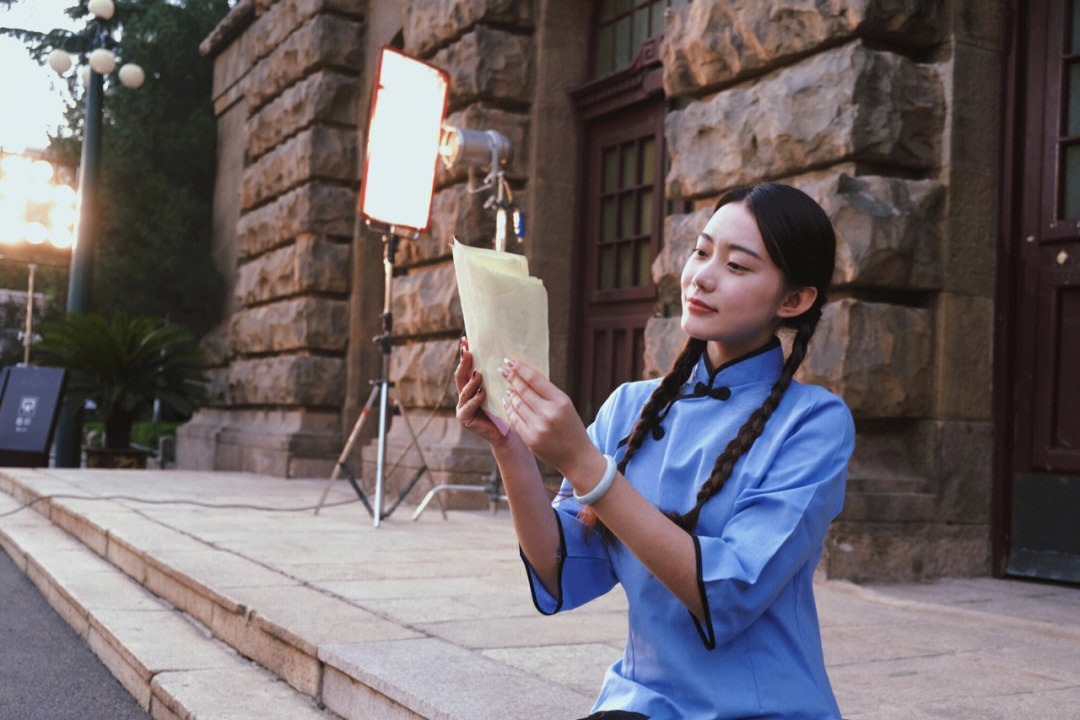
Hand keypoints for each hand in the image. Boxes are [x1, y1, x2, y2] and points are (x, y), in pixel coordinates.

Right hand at [454, 337, 510, 447]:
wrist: (506, 433)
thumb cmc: (505, 409)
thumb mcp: (499, 389)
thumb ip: (495, 376)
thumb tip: (504, 354)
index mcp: (471, 386)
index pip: (466, 367)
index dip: (465, 354)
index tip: (465, 339)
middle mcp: (464, 395)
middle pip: (460, 376)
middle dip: (463, 363)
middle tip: (468, 351)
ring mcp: (462, 407)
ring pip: (464, 391)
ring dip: (471, 381)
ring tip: (478, 373)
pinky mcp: (465, 418)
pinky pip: (468, 407)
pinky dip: (475, 399)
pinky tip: (482, 393)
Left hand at [499, 357, 596, 476]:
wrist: (577, 457)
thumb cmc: (572, 428)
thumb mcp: (566, 406)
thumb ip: (548, 393)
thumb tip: (525, 378)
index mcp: (561, 401)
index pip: (535, 379)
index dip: (520, 368)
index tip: (510, 360)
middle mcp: (549, 413)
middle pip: (523, 390)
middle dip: (511, 378)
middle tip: (503, 369)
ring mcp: (538, 427)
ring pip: (517, 405)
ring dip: (510, 394)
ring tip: (507, 386)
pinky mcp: (530, 439)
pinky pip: (515, 420)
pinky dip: (510, 409)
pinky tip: (507, 403)